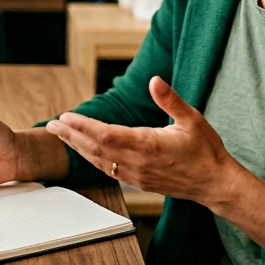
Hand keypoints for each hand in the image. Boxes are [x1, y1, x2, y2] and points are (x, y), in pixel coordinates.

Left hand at [44, 76, 243, 209]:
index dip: (83, 126)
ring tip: (61, 135)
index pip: (105, 135)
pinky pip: (108, 171)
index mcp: (148, 145)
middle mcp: (138, 163)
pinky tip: (84, 151)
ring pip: (98, 162)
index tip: (65, 117)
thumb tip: (154, 80)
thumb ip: (170, 100)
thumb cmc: (206, 150)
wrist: (215, 183)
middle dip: (70, 136)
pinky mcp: (138, 182)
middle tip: (50, 126)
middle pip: (94, 149)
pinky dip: (92, 159)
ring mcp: (136, 175)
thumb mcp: (192, 119)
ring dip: (77, 148)